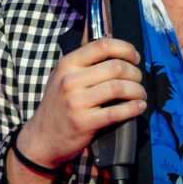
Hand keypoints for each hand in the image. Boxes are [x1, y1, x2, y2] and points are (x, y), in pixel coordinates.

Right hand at [16, 36, 147, 164]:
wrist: (42, 137)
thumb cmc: (58, 105)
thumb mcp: (62, 76)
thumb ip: (84, 62)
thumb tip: (114, 46)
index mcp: (67, 64)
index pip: (102, 45)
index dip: (125, 49)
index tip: (135, 57)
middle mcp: (70, 80)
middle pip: (116, 67)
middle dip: (135, 73)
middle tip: (138, 81)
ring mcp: (76, 102)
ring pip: (118, 87)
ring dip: (137, 90)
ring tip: (140, 94)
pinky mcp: (83, 122)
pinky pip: (116, 112)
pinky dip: (133, 108)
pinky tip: (139, 106)